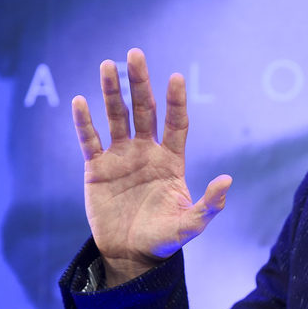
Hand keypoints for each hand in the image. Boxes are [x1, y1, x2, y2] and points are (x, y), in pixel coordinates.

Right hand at [71, 48, 231, 286]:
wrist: (130, 255)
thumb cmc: (165, 239)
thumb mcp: (191, 224)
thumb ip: (210, 204)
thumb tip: (227, 180)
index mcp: (171, 160)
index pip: (176, 123)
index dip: (175, 101)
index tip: (176, 77)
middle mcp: (147, 152)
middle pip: (144, 110)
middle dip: (140, 82)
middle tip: (135, 54)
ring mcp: (121, 157)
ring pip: (117, 117)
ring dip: (112, 91)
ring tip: (107, 65)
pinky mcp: (97, 169)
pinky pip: (90, 140)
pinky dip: (84, 122)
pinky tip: (80, 100)